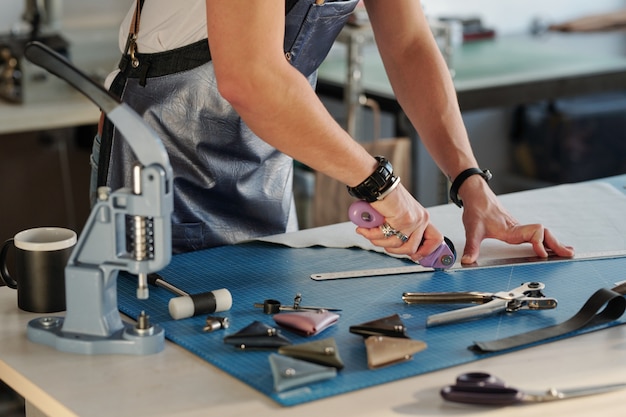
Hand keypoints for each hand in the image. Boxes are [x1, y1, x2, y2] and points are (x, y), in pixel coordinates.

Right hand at [354, 184, 444, 261]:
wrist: (378, 184)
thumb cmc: (385, 197)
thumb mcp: (399, 215)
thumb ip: (401, 230)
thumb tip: (396, 247)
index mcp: (423, 218)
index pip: (436, 239)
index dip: (426, 251)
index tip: (415, 257)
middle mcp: (421, 219)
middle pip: (411, 249)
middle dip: (393, 251)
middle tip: (381, 243)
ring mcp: (413, 220)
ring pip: (396, 244)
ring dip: (378, 241)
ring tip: (368, 232)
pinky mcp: (402, 220)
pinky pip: (384, 236)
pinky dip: (371, 234)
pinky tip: (364, 229)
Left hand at [458, 177, 574, 263]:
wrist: (476, 195)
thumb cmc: (477, 209)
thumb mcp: (472, 230)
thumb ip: (471, 247)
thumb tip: (467, 261)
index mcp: (511, 229)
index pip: (534, 234)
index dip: (540, 244)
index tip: (542, 255)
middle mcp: (518, 229)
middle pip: (544, 234)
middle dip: (557, 245)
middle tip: (569, 255)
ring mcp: (519, 228)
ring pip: (543, 234)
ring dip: (555, 242)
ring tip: (567, 252)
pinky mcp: (517, 229)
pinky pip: (537, 234)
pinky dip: (547, 240)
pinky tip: (552, 246)